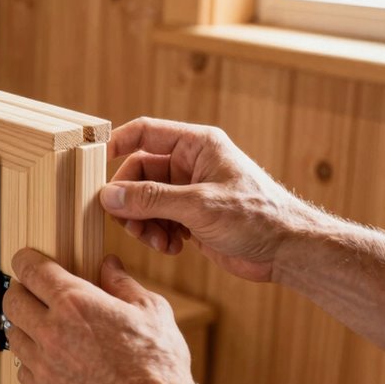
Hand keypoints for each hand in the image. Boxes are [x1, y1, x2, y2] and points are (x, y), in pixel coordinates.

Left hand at [4, 249, 226, 383]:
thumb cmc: (157, 366)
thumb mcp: (150, 310)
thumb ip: (123, 284)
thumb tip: (110, 266)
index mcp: (76, 302)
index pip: (31, 269)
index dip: (25, 259)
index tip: (26, 260)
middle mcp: (52, 331)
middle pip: (12, 300)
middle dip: (21, 291)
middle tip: (35, 293)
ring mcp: (44, 364)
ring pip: (13, 334)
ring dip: (25, 326)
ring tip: (45, 327)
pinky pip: (22, 369)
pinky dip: (31, 360)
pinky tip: (51, 358)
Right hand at [101, 117, 318, 281]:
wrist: (289, 251)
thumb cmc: (258, 216)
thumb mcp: (199, 206)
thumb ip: (152, 199)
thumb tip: (109, 196)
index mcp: (197, 145)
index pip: (145, 133)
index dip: (118, 144)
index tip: (95, 165)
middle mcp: (190, 164)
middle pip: (139, 173)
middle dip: (132, 201)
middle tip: (130, 224)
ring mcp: (189, 191)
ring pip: (145, 200)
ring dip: (144, 223)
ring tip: (157, 242)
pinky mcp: (191, 216)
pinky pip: (158, 220)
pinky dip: (158, 235)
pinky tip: (173, 248)